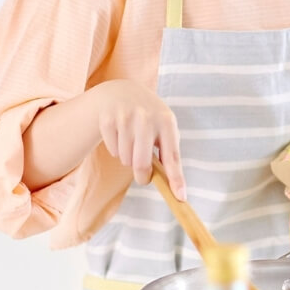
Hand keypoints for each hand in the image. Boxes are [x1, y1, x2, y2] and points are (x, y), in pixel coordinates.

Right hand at [89, 79, 186, 199]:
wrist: (122, 91)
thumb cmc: (149, 116)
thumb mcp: (164, 125)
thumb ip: (168, 151)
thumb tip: (175, 186)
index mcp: (167, 121)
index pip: (173, 156)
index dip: (176, 178)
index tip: (180, 197)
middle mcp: (147, 118)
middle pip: (142, 164)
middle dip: (143, 176)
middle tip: (144, 178)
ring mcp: (126, 118)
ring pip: (126, 159)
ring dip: (129, 159)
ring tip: (132, 143)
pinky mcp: (108, 120)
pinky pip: (113, 151)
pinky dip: (116, 150)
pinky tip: (120, 135)